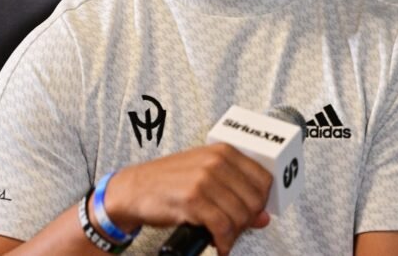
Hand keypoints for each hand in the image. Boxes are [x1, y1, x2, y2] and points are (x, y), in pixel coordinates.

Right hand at [101, 143, 273, 253]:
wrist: (134, 189)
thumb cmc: (169, 182)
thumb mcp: (206, 179)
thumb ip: (236, 193)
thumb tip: (264, 218)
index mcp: (224, 151)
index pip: (264, 179)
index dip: (261, 202)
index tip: (253, 214)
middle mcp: (217, 161)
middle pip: (254, 200)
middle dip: (247, 222)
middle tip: (235, 230)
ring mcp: (205, 179)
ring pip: (240, 216)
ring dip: (234, 234)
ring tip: (223, 238)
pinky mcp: (193, 199)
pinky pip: (222, 227)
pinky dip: (223, 242)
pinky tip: (218, 245)